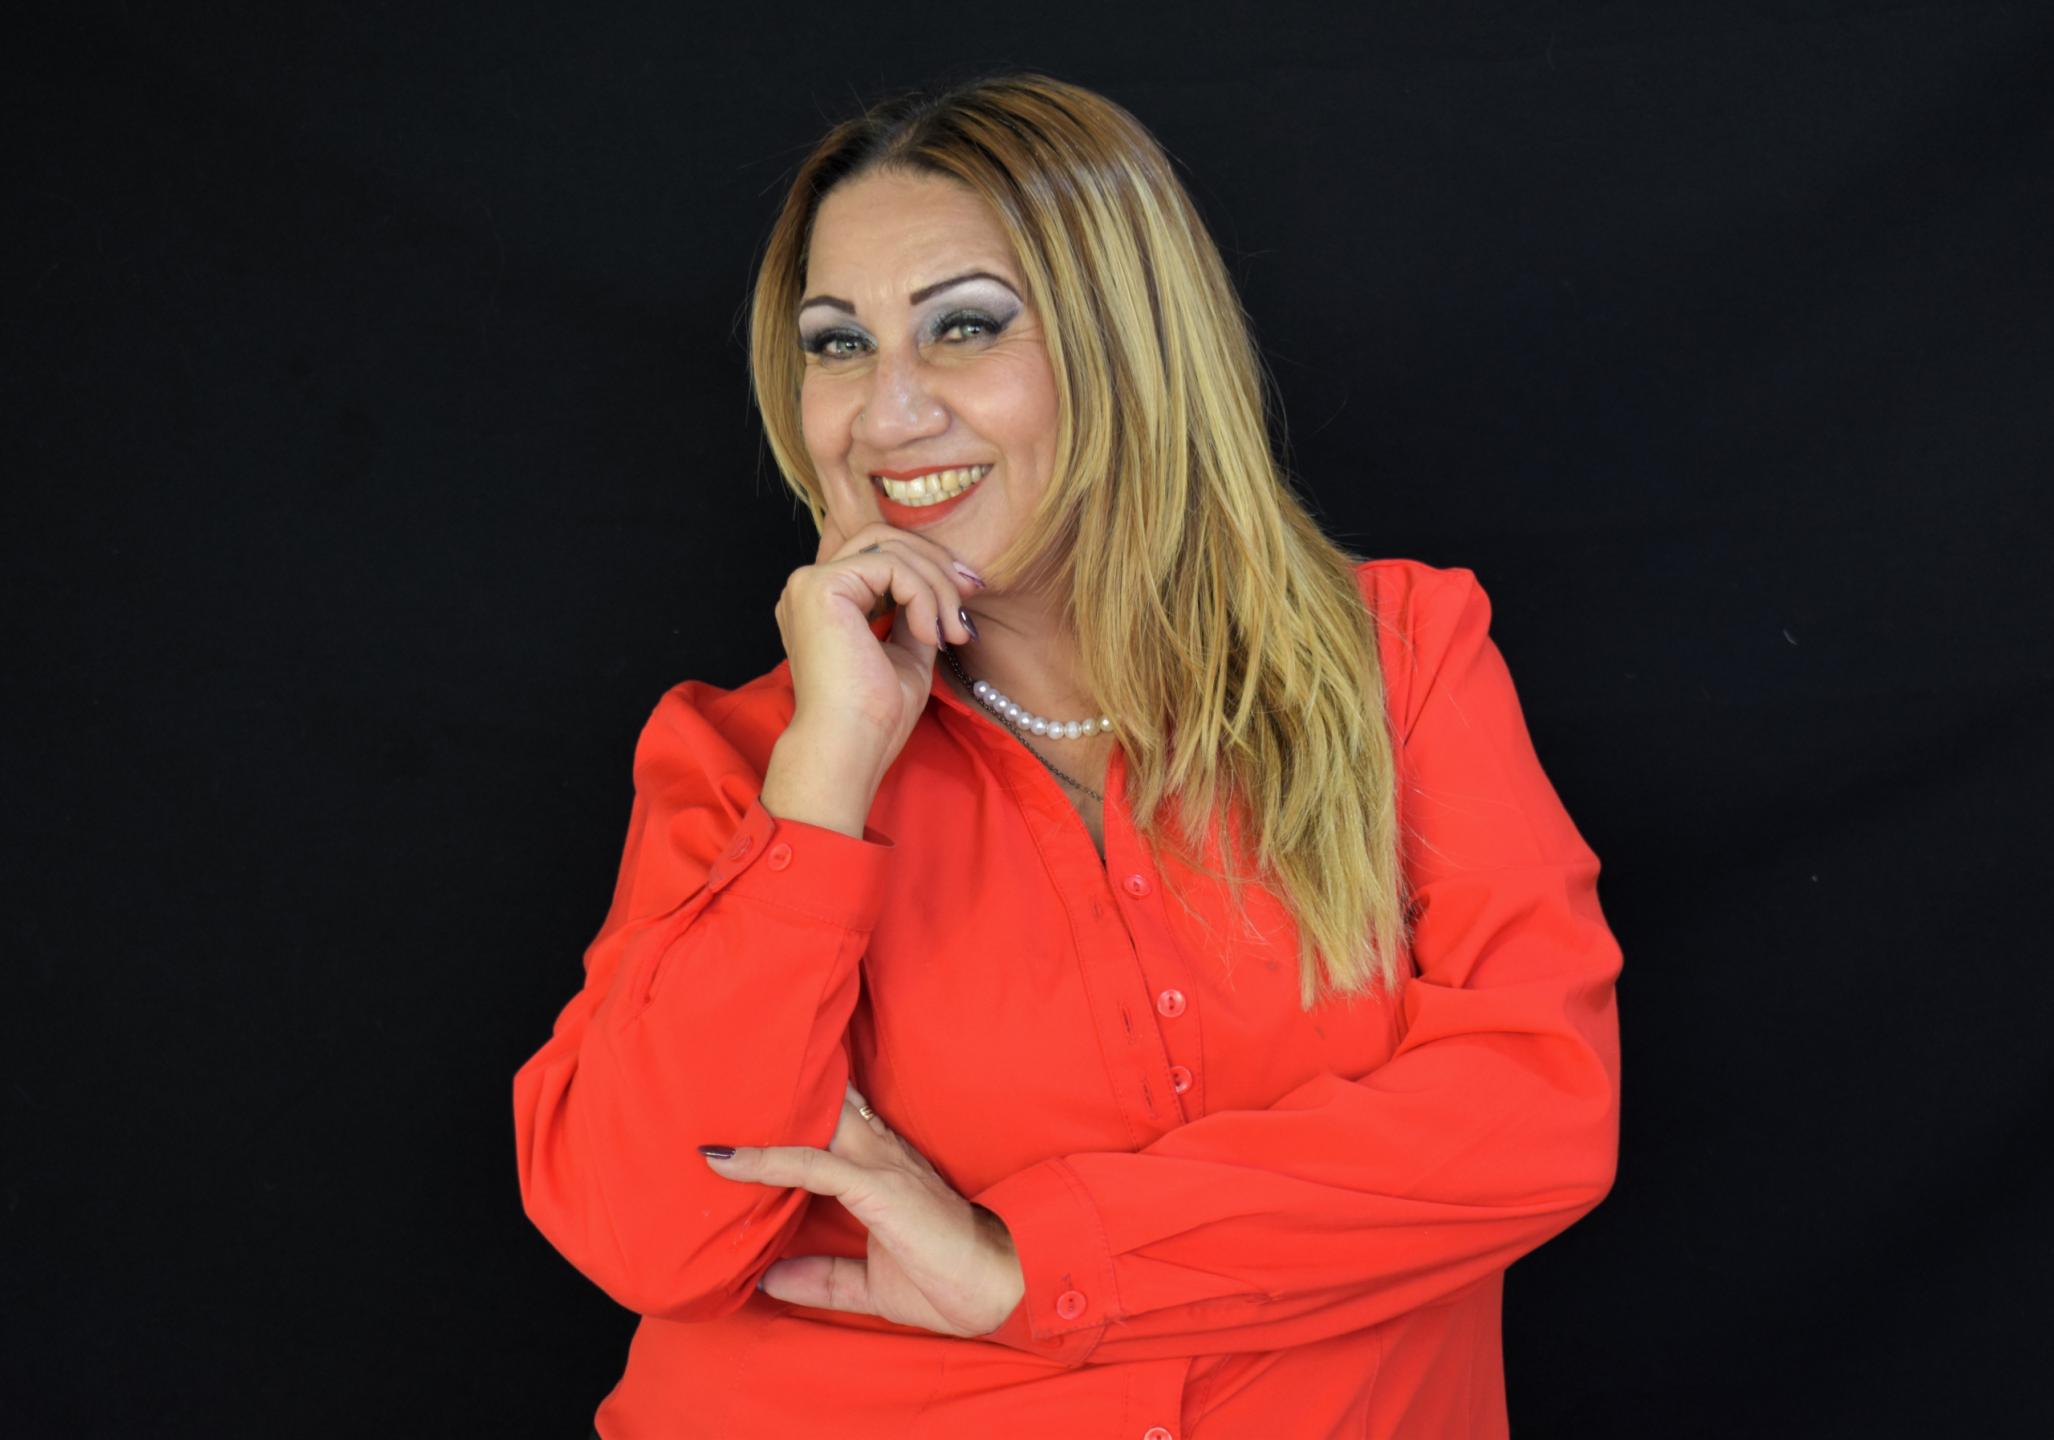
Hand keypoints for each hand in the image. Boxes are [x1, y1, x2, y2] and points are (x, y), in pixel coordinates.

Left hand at [700, 1082, 1026, 1338]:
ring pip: (810, 1123)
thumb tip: (770, 1281)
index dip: (788, 1106)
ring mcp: (878, 1166)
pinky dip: (767, 1160)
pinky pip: (812, 1165)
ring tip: (704, 1105)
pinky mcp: (878, 1187)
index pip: (829, 1121)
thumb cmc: (944, 1280)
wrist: (998, 1288)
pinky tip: (726, 1159)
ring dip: (758, 1116)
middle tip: (715, 1073)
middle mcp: (878, 1153)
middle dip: (770, 1089)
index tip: (740, 1097)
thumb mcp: (869, 1284)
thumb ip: (823, 1277)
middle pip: (817, 1105)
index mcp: (881, 1167)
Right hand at [772, 512, 980, 794]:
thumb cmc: (876, 716)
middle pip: (885, 539)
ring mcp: (809, 583)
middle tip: (969, 600)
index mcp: (825, 603)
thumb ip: (915, 613)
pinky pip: (891, 566)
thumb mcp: (907, 652)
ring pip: (891, 548)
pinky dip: (922, 596)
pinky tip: (928, 635)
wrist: (850, 748)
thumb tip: (947, 587)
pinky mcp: (820, 586)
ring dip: (936, 586)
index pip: (880, 555)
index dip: (928, 566)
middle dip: (936, 565)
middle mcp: (809, 586)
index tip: (965, 598)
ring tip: (951, 631)